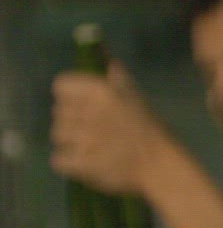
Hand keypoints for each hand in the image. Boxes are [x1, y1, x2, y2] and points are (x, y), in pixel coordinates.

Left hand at [51, 62, 167, 195]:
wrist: (161, 166)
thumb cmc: (150, 131)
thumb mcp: (137, 99)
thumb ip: (118, 79)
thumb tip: (109, 61)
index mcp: (101, 92)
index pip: (61, 86)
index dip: (69, 96)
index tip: (81, 106)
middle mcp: (89, 112)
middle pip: (58, 112)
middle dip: (71, 121)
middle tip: (91, 131)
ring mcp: (83, 139)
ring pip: (57, 135)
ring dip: (70, 142)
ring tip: (88, 147)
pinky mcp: (81, 163)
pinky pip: (58, 160)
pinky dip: (68, 163)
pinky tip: (84, 162)